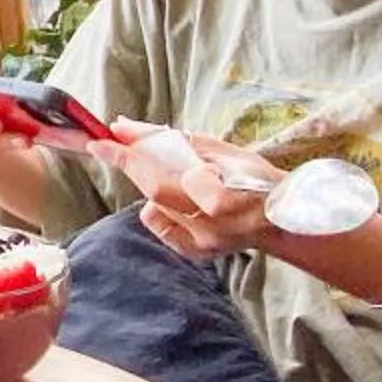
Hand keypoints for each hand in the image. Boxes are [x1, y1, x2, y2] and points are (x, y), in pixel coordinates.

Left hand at [116, 124, 280, 258]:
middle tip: (111, 145)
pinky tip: (177, 199)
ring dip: (149, 182)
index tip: (103, 141)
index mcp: (231, 197)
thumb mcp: (220, 150)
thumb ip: (172, 140)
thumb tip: (124, 128)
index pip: (176, 175)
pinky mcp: (195, 254)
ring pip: (155, 207)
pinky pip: (160, 226)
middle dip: (132, 164)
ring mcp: (203, 245)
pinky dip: (158, 207)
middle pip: (158, 192)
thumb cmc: (252, 177)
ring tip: (171, 171)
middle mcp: (215, 228)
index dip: (137, 157)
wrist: (278, 219)